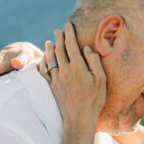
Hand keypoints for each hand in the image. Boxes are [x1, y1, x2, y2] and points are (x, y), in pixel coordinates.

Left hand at [39, 22, 105, 141]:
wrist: (79, 118)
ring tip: (49, 42)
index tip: (68, 25)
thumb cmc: (94, 100)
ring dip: (49, 49)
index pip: (71, 45)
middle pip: (59, 49)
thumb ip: (94, 61)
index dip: (69, 33)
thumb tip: (86, 48)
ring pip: (50, 59)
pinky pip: (44, 72)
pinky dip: (42, 63)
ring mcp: (56, 79)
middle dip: (58, 38)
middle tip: (58, 30)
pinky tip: (42, 60)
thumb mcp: (101, 79)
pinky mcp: (52, 87)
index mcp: (77, 66)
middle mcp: (64, 70)